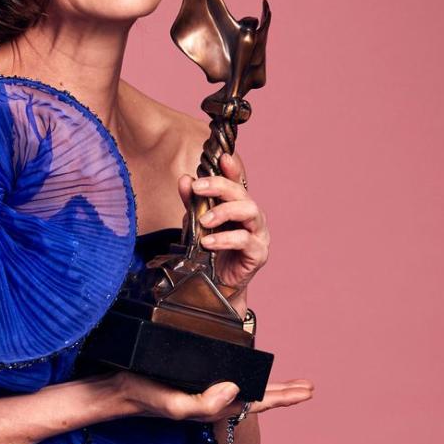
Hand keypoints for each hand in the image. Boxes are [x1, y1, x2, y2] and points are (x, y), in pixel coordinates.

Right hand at [114, 370, 313, 423]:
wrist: (118, 391)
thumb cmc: (145, 397)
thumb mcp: (174, 405)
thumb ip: (204, 404)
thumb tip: (235, 390)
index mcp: (216, 405)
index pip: (259, 402)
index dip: (284, 396)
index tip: (307, 390)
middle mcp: (215, 398)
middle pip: (258, 397)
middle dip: (283, 393)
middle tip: (308, 387)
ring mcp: (205, 389)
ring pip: (245, 388)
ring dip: (268, 385)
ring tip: (288, 384)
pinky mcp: (194, 379)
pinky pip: (228, 378)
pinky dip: (244, 375)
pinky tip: (245, 372)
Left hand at [177, 150, 269, 290]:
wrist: (215, 286)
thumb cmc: (210, 251)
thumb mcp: (195, 223)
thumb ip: (192, 203)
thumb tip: (184, 180)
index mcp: (238, 206)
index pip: (237, 182)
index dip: (232, 168)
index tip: (222, 157)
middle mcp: (252, 216)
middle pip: (242, 192)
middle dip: (219, 186)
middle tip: (198, 188)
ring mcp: (259, 233)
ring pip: (249, 211)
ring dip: (224, 212)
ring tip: (204, 221)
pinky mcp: (258, 253)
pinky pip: (245, 240)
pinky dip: (225, 239)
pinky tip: (208, 242)